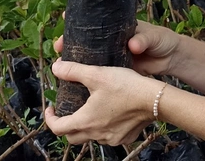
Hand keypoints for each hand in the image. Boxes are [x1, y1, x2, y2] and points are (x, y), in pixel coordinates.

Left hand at [45, 61, 161, 144]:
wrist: (155, 99)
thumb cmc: (126, 86)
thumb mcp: (97, 74)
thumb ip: (74, 71)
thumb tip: (56, 67)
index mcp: (86, 121)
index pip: (58, 128)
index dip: (50, 119)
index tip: (51, 109)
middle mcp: (97, 134)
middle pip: (72, 137)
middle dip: (66, 125)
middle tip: (67, 112)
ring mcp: (112, 138)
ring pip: (91, 137)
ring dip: (86, 127)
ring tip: (89, 110)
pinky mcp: (125, 137)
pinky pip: (109, 137)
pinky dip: (104, 128)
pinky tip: (110, 114)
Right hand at [53, 20, 180, 76]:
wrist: (172, 58)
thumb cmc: (163, 40)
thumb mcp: (154, 36)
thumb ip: (144, 40)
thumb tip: (133, 44)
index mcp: (118, 27)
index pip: (95, 21)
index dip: (79, 19)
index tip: (65, 16)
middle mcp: (112, 40)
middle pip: (87, 40)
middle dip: (71, 42)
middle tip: (58, 46)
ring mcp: (113, 55)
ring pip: (91, 57)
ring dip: (76, 60)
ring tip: (61, 63)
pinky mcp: (117, 71)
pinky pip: (100, 72)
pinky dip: (89, 75)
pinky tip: (76, 80)